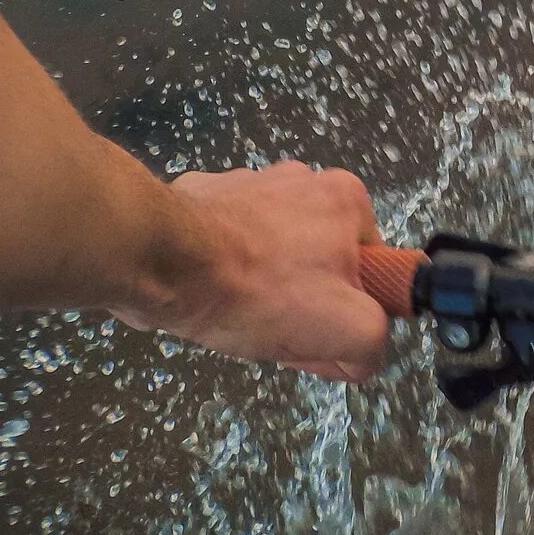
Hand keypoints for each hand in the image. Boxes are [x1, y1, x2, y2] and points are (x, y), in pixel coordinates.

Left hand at [118, 160, 391, 382]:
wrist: (160, 261)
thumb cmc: (255, 290)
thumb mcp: (346, 331)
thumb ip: (374, 342)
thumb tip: (361, 355)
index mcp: (347, 199)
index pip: (370, 267)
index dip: (349, 310)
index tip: (316, 331)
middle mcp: (303, 179)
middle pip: (320, 260)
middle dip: (302, 299)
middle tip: (274, 327)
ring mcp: (249, 183)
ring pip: (272, 251)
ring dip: (260, 283)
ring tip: (234, 311)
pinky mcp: (202, 196)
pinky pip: (226, 241)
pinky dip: (221, 267)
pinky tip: (206, 292)